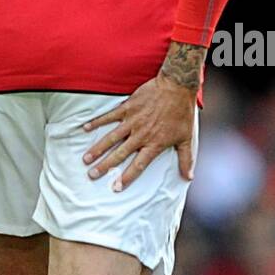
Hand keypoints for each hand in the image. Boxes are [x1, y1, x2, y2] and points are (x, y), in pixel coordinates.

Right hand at [82, 74, 195, 189]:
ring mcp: (133, 121)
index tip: (116, 187)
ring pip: (111, 137)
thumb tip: (188, 177)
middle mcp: (141, 135)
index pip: (138, 165)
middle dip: (105, 166)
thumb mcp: (186, 138)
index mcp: (154, 144)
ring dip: (97, 148)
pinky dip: (97, 122)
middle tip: (92, 175)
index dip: (127, 177)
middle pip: (120, 154)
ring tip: (85, 158)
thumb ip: (185, 159)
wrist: (177, 87)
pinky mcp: (128, 107)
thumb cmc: (182, 113)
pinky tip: (85, 128)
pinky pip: (109, 116)